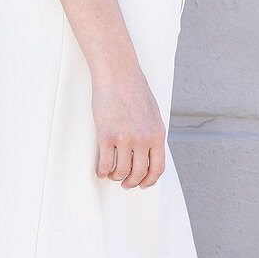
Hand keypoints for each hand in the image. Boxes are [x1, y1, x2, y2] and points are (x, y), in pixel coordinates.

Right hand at [91, 66, 166, 188]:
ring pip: (121, 171)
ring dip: (116, 176)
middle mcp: (143, 139)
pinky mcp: (106, 135)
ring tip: (112, 174)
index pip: (157, 169)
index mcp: (157, 134)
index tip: (142, 184)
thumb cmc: (134, 89)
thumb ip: (152, 133)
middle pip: (139, 173)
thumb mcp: (152, 113)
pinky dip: (102, 170)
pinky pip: (105, 163)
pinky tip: (101, 169)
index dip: (149, 181)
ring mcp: (124, 138)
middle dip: (132, 182)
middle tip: (125, 182)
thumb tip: (150, 152)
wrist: (117, 73)